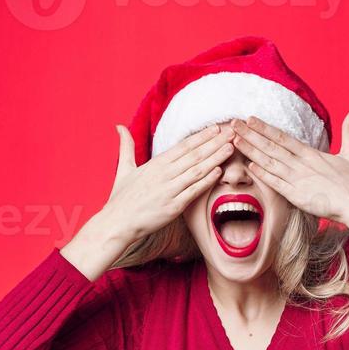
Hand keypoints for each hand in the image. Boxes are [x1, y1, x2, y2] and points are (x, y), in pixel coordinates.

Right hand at [61, 123, 233, 279]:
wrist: (117, 223)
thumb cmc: (121, 197)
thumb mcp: (123, 168)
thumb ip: (126, 146)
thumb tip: (119, 126)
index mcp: (155, 164)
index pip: (183, 146)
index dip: (201, 136)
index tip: (216, 128)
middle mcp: (164, 174)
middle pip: (194, 155)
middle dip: (215, 143)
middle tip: (232, 132)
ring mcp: (169, 190)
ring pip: (197, 170)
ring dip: (216, 158)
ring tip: (231, 148)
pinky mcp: (174, 206)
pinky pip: (193, 191)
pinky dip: (206, 181)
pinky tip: (219, 171)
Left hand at [234, 108, 348, 246]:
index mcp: (312, 154)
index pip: (283, 138)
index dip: (265, 128)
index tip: (250, 119)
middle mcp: (302, 164)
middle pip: (271, 146)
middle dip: (250, 134)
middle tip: (232, 124)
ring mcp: (298, 179)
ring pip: (269, 162)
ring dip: (251, 150)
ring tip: (234, 140)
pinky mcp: (297, 195)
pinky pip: (276, 183)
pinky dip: (263, 174)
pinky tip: (250, 166)